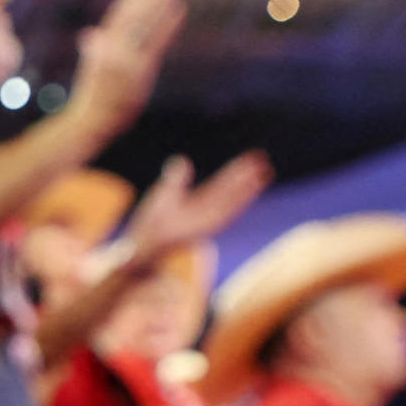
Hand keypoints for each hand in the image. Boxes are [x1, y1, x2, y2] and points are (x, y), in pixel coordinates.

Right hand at [68, 0, 187, 140]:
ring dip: (161, 1)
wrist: (89, 122)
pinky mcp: (137, 71)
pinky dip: (167, 25)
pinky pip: (155, 43)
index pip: (122, 12)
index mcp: (102, 43)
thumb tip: (89, 36)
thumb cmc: (92, 98)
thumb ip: (95, 51)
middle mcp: (112, 46)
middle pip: (135, 12)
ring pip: (145, 22)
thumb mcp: (92, 70)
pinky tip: (179, 8)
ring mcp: (125, 57)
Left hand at [124, 150, 271, 260]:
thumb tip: (182, 160)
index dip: (235, 173)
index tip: (251, 159)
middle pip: (229, 192)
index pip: (221, 185)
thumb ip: (176, 178)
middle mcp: (205, 213)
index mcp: (198, 204)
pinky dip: (235, 204)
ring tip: (261, 173)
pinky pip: (222, 214)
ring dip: (246, 188)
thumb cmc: (151, 224)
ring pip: (230, 202)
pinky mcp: (201, 229)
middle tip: (263, 161)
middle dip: (246, 178)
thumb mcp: (165, 193)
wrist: (142, 245)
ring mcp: (205, 222)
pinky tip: (245, 193)